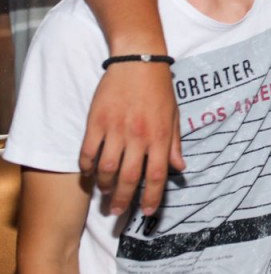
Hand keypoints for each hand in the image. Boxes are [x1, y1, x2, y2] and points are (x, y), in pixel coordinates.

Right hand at [78, 62, 183, 215]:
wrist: (138, 61)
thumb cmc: (159, 89)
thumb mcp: (174, 116)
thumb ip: (174, 144)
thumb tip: (180, 168)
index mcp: (159, 136)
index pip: (157, 175)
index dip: (153, 197)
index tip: (149, 212)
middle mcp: (138, 136)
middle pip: (129, 178)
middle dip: (123, 200)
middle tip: (118, 212)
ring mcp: (115, 129)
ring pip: (106, 169)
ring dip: (105, 186)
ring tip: (105, 193)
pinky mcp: (96, 121)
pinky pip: (87, 152)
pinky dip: (87, 167)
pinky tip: (89, 173)